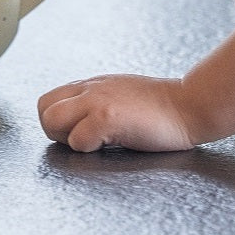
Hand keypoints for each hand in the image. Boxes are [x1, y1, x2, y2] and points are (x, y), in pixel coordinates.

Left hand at [38, 75, 198, 152]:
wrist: (190, 105)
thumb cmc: (160, 108)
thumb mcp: (121, 94)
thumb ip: (97, 101)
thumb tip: (78, 120)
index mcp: (92, 85)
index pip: (48, 101)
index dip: (58, 122)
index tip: (79, 133)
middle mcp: (90, 89)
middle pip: (44, 110)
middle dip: (57, 132)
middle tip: (85, 141)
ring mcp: (97, 101)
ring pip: (52, 121)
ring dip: (69, 139)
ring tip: (97, 142)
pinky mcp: (107, 117)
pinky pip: (78, 139)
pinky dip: (90, 148)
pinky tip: (113, 143)